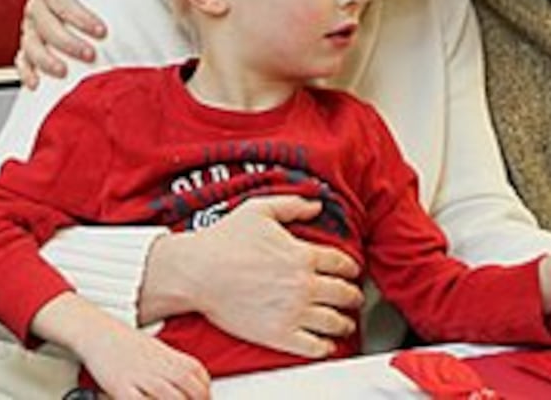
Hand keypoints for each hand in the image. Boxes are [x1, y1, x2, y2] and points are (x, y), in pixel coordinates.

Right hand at [14, 0, 118, 88]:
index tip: (101, 30)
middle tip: (90, 54)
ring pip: (31, 46)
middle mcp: (36, 8)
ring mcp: (30, 28)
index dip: (80, 17)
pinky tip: (37, 84)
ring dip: (46, 61)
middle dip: (68, 42)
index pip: (61, 2)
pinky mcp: (27, 46)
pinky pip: (21, 61)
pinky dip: (27, 73)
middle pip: (46, 27)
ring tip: (64, 72)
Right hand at [78, 325, 209, 399]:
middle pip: (191, 390)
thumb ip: (175, 366)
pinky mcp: (122, 389)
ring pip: (171, 398)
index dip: (205, 392)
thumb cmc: (126, 344)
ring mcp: (142, 378)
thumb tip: (192, 385)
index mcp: (170, 356)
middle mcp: (159, 367)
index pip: (200, 378)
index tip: (202, 398)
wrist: (98, 333)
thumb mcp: (157, 350)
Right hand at [143, 195, 362, 358]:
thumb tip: (316, 205)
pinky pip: (314, 347)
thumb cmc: (223, 240)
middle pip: (345, 294)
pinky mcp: (279, 335)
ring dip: (345, 323)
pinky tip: (326, 343)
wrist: (197, 272)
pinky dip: (326, 347)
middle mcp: (304, 285)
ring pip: (335, 322)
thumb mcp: (259, 209)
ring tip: (345, 323)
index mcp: (303, 255)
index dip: (352, 267)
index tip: (351, 271)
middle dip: (353, 295)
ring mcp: (293, 312)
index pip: (343, 263)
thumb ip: (292, 204)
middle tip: (353, 297)